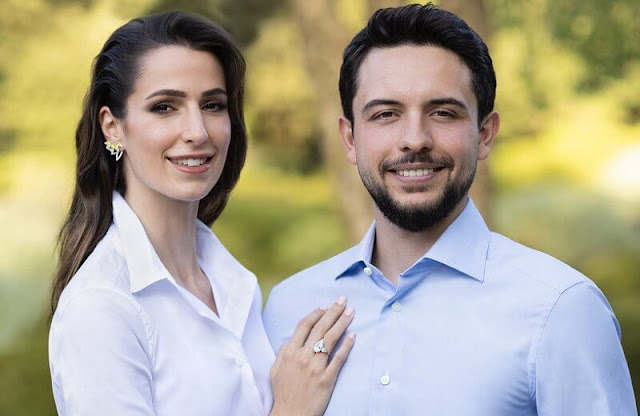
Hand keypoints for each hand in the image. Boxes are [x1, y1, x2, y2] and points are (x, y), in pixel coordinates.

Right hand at [269, 296, 355, 415]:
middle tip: (343, 300)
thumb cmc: (283, 392)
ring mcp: (316, 367)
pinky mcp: (327, 379)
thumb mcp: (275, 369)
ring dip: (342, 323)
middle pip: (320, 328)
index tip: (325, 306)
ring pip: (331, 339)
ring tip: (351, 312)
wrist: (291, 415)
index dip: (316, 313)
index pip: (304, 325)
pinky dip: (347, 346)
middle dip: (333, 311)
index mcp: (290, 352)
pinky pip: (339, 359)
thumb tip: (291, 340)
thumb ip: (283, 352)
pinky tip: (353, 335)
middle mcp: (303, 356)